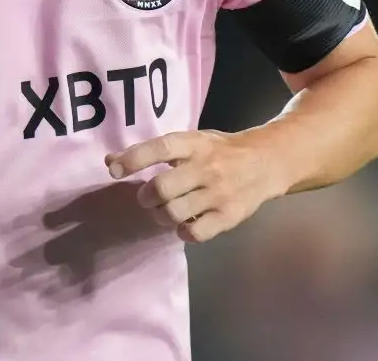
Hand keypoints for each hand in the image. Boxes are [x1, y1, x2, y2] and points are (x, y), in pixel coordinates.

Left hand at [105, 130, 285, 243]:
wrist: (267, 161)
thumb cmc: (220, 151)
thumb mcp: (190, 142)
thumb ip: (153, 152)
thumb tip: (110, 160)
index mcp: (195, 144)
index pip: (160, 149)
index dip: (134, 159)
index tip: (115, 170)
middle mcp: (207, 167)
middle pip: (162, 188)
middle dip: (146, 197)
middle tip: (149, 197)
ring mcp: (219, 193)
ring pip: (174, 213)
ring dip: (161, 216)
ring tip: (167, 210)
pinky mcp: (229, 216)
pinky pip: (194, 233)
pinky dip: (183, 232)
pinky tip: (186, 223)